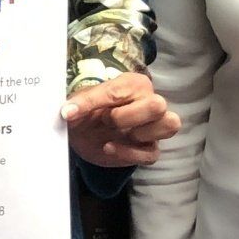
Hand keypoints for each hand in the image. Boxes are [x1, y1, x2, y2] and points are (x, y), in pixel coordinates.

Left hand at [63, 72, 179, 168]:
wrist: (85, 135)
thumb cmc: (88, 112)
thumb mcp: (79, 103)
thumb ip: (78, 103)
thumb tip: (68, 111)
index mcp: (134, 84)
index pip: (120, 90)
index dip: (93, 102)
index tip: (69, 112)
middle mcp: (150, 102)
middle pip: (158, 105)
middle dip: (127, 116)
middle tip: (106, 120)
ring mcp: (154, 127)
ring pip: (170, 125)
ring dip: (141, 132)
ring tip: (116, 134)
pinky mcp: (150, 150)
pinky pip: (153, 153)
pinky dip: (129, 154)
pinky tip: (109, 148)